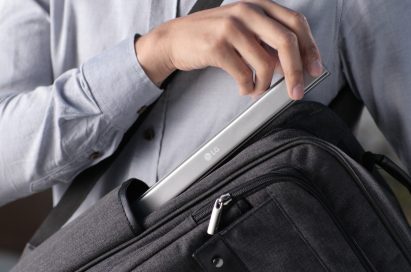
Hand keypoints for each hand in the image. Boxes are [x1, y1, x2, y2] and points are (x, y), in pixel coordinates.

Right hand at [135, 0, 322, 99]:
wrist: (174, 39)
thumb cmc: (211, 36)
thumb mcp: (243, 30)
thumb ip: (267, 42)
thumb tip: (291, 65)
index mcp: (258, 5)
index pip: (296, 23)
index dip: (310, 48)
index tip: (315, 69)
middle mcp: (247, 11)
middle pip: (286, 41)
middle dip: (296, 71)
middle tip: (297, 91)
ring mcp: (231, 27)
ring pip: (265, 62)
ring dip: (265, 84)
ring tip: (258, 90)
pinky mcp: (217, 46)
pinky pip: (243, 74)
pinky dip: (247, 87)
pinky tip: (244, 88)